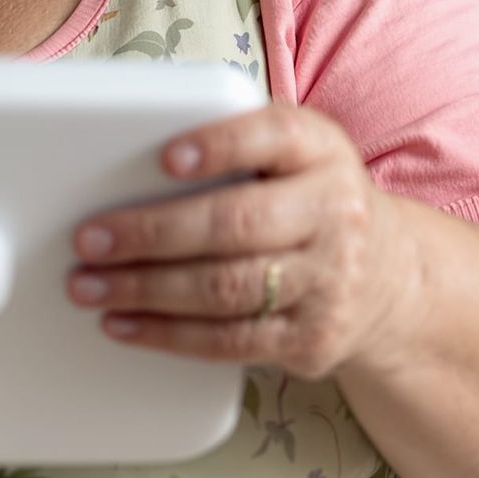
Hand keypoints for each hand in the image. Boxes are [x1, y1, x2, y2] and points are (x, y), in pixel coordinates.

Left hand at [64, 100, 414, 379]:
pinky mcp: (311, 339)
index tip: (165, 157)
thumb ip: (233, 147)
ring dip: (145, 289)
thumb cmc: (308, 200)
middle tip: (90, 238)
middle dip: (152, 232)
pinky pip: (230, 341)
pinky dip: (167, 334)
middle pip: (236, 223)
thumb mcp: (294, 154)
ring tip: (89, 284)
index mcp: (321, 150)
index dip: (220, 146)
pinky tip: (123, 323)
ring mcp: (327, 281)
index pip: (275, 136)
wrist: (389, 277)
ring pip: (226, 289)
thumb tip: (126, 164)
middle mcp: (333, 212)